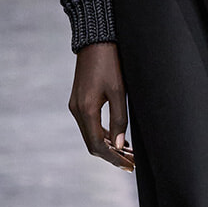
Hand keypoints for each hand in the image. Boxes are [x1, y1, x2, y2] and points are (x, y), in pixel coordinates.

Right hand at [69, 42, 133, 170]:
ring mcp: (76, 106)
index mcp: (86, 110)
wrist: (95, 40)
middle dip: (112, 155)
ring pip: (91, 135)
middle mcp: (77, 110)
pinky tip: (117, 137)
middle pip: (93, 144)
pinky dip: (102, 134)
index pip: (98, 145)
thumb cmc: (110, 63)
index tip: (129, 165)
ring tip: (128, 152)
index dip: (114, 158)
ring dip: (108, 146)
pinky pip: (89, 125)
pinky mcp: (79, 101)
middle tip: (131, 162)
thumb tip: (119, 145)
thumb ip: (119, 119)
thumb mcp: (118, 91)